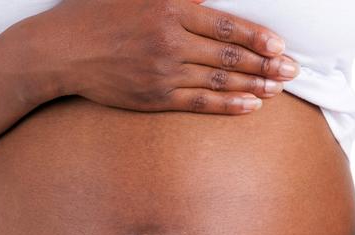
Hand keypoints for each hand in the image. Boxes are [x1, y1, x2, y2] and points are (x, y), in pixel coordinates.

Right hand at [44, 0, 299, 113]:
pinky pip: (199, 103)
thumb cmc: (97, 13)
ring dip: (254, 86)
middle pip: (229, 57)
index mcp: (169, 8)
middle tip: (293, 71)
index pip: (226, 26)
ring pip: (219, 82)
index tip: (280, 46)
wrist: (60, 50)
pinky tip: (251, 106)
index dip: (258, 38)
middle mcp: (170, 42)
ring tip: (279, 89)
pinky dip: (228, 105)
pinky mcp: (154, 97)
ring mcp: (163, 73)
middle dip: (266, 65)